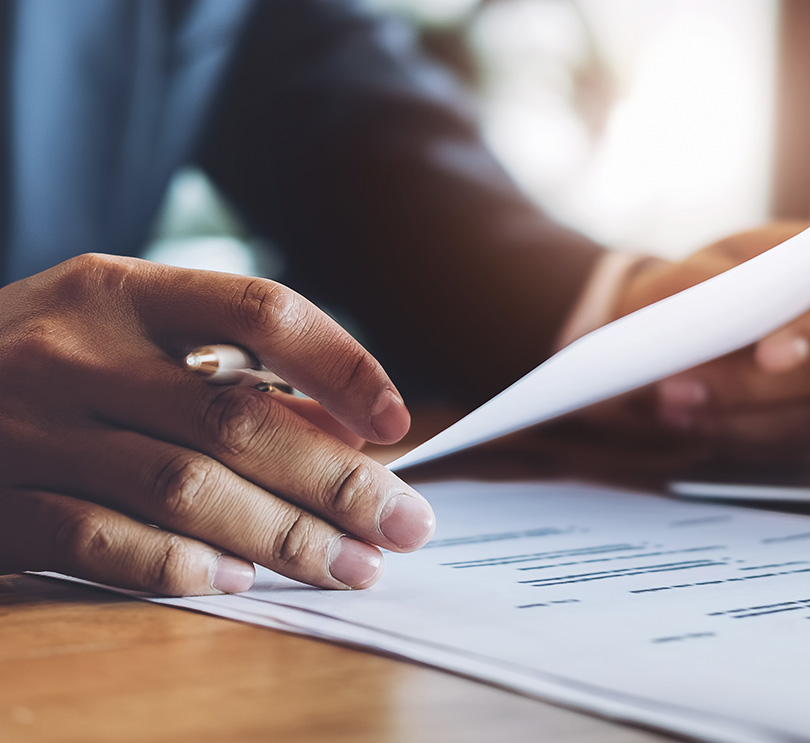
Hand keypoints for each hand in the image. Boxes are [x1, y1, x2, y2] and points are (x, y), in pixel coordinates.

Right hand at [0, 254, 433, 595]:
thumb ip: (222, 372)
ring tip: (352, 565)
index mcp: (119, 292)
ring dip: (283, 535)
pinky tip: (242, 581)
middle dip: (336, 480)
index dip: (343, 365)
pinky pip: (102, 542)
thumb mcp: (117, 335)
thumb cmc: (37, 363)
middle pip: (237, 418)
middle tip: (405, 525)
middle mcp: (75, 352)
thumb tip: (344, 435)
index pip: (260, 310)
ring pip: (184, 487)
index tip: (396, 422)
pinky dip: (181, 564)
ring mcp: (28, 429)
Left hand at [589, 222, 809, 462]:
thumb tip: (701, 314)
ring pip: (808, 422)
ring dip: (732, 417)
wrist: (695, 325)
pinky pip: (787, 450)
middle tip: (678, 386)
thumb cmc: (710, 285)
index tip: (768, 356)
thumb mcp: (697, 268)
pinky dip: (731, 437)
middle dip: (749, 385)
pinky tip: (686, 421)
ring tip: (669, 404)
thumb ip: (699, 281)